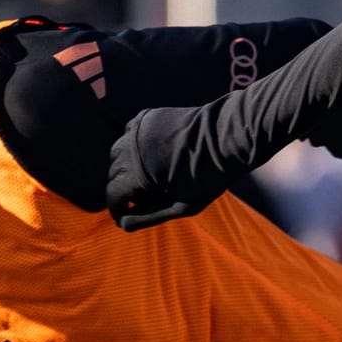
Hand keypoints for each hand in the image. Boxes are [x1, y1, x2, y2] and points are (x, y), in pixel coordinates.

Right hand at [105, 107, 225, 229]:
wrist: (229, 137)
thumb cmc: (210, 177)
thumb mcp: (180, 205)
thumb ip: (148, 216)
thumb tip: (122, 224)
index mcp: (135, 173)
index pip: (112, 194)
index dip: (118, 209)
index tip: (126, 217)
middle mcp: (129, 149)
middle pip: (113, 174)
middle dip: (124, 189)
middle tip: (146, 198)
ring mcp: (136, 129)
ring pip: (118, 153)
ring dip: (127, 167)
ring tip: (150, 177)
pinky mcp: (147, 116)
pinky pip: (130, 134)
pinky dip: (135, 146)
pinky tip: (153, 154)